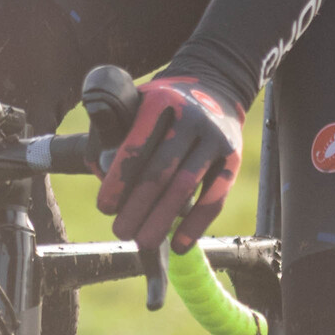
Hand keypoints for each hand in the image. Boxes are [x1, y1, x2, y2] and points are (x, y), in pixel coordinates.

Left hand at [95, 70, 243, 255]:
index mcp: (160, 101)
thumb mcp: (134, 104)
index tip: (105, 208)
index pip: (137, 145)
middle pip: (160, 170)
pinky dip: (196, 224)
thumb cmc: (159, 108)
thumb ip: (112, 132)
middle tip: (120, 232)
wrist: (213, 89)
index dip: (119, 180)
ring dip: (162, 219)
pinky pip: (214, 197)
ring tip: (143, 243)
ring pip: (186, 186)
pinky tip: (179, 245)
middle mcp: (191, 117)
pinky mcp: (233, 158)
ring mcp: (215, 137)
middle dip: (137, 206)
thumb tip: (102, 171)